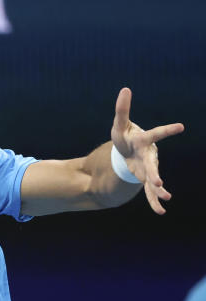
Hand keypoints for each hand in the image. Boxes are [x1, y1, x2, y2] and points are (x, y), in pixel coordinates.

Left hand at [111, 87, 183, 213]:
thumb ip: (122, 109)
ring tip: (165, 198)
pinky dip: (153, 200)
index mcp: (143, 140)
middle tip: (158, 181)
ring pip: (153, 180)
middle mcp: (149, 155)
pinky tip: (160, 211)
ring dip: (158, 190)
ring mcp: (148, 168)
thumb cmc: (125, 136)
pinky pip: (148, 191)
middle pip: (152, 164)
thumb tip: (125, 89)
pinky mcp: (145, 177)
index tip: (181, 127)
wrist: (128, 150)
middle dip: (154, 173)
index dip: (167, 130)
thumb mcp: (119, 124)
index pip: (155, 134)